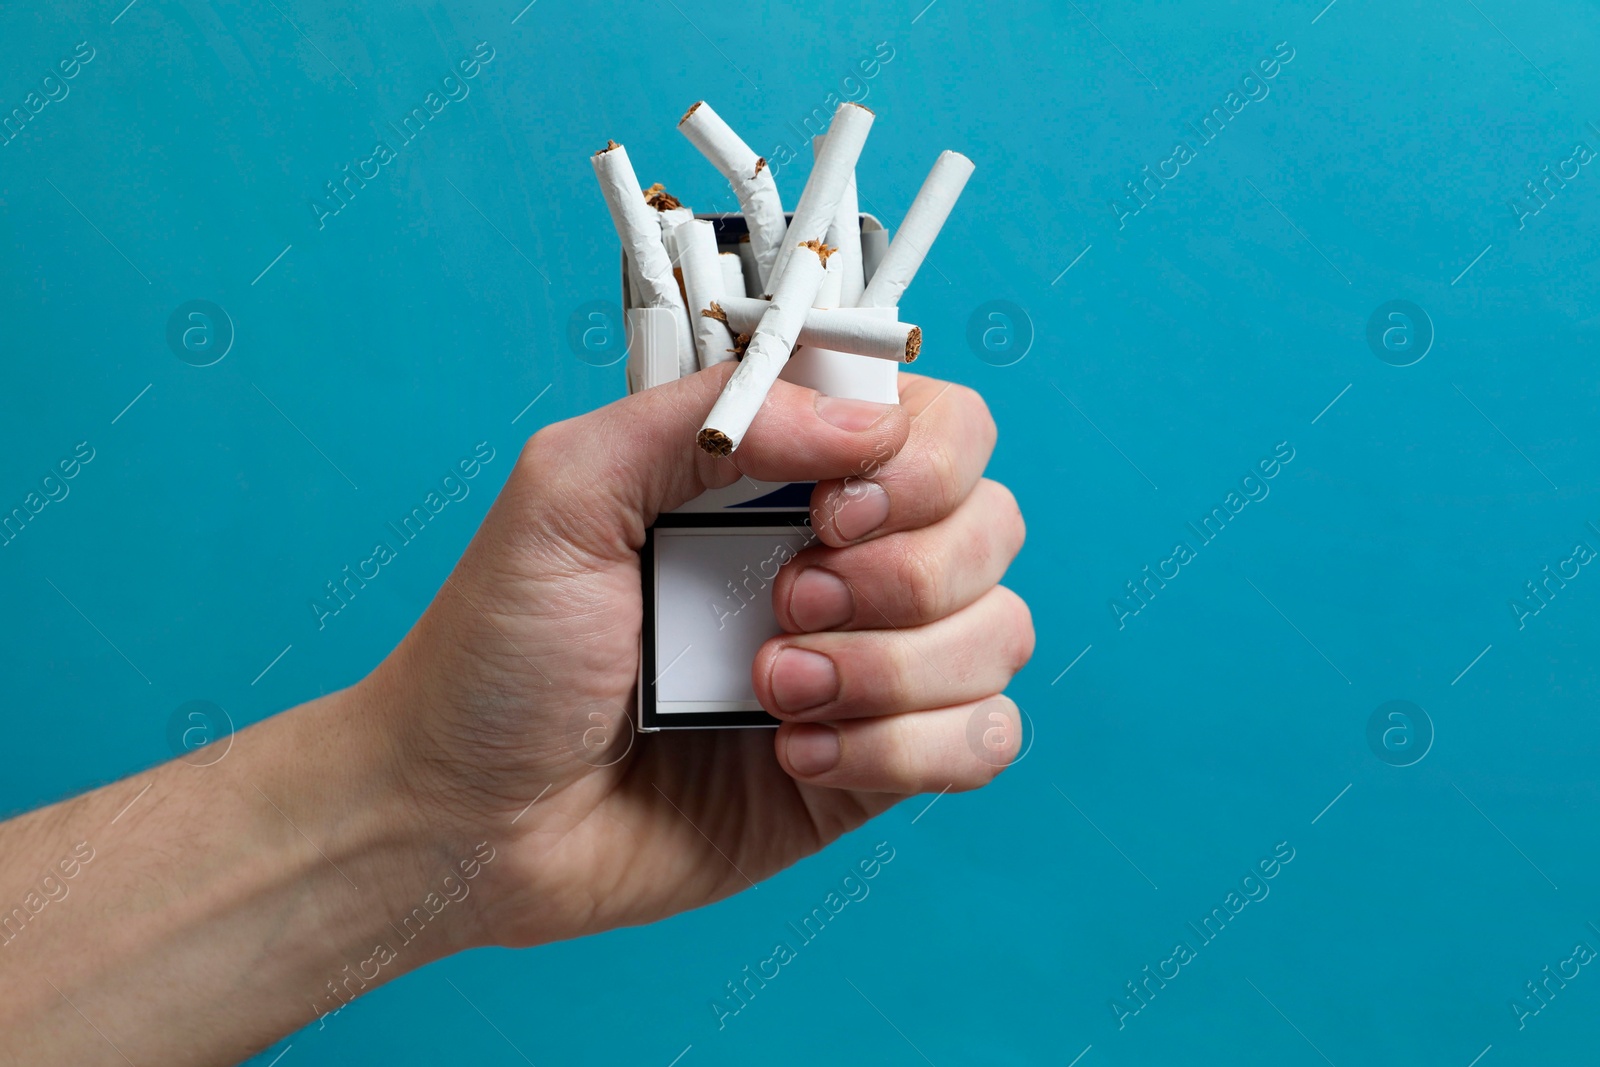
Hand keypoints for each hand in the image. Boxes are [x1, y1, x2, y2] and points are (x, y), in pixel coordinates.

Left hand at [374, 364, 1032, 947]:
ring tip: (768, 695)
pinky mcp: (871, 767)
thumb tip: (869, 420)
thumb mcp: (569, 490)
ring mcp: (865, 665)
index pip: (938, 423)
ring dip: (894, 670)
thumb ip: (709, 419)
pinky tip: (799, 758)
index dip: (920, 460)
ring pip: (999, 634)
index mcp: (778, 476)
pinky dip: (908, 750)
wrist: (466, 819)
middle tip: (786, 605)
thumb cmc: (499, 653)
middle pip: (992, 523)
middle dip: (906, 575)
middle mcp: (840, 559)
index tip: (831, 511)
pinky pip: (983, 740)